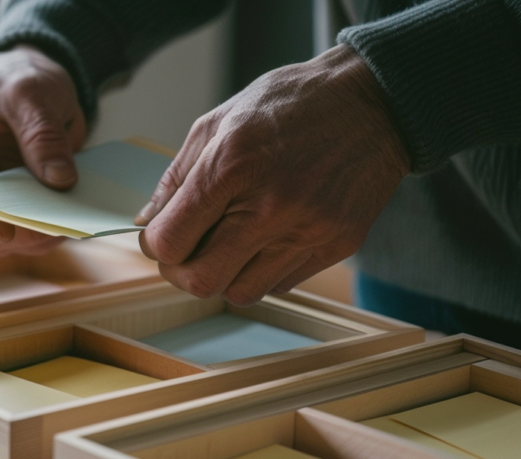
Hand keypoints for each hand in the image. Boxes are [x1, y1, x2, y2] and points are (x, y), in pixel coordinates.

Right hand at [0, 46, 85, 254]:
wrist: (32, 86)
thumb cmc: (17, 79)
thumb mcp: (31, 91)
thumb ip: (42, 134)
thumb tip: (59, 181)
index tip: (1, 231)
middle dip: (3, 235)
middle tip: (49, 228)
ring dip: (26, 240)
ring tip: (64, 225)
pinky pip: (15, 239)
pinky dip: (39, 237)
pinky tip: (65, 225)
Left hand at [136, 44, 409, 303]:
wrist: (372, 103)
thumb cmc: (290, 105)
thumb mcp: (218, 121)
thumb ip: (177, 176)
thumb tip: (148, 220)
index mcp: (232, 165)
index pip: (170, 241)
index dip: (155, 246)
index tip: (162, 236)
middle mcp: (271, 204)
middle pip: (200, 280)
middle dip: (182, 271)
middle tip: (187, 251)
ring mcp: (308, 229)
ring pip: (240, 293)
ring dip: (224, 275)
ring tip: (229, 244)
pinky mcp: (336, 245)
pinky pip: (280, 284)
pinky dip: (262, 271)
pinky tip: (267, 239)